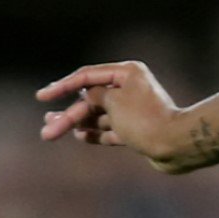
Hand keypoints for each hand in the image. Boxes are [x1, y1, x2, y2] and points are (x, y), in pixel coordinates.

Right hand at [36, 62, 218, 172]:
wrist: (176, 145)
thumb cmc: (145, 120)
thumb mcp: (113, 102)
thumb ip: (94, 96)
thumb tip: (88, 95)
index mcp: (127, 72)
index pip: (86, 76)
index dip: (62, 86)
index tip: (42, 97)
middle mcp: (130, 88)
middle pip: (90, 100)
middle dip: (67, 115)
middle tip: (47, 130)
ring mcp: (133, 110)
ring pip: (98, 116)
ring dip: (76, 123)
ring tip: (51, 132)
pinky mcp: (137, 130)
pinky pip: (110, 129)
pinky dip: (96, 132)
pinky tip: (79, 136)